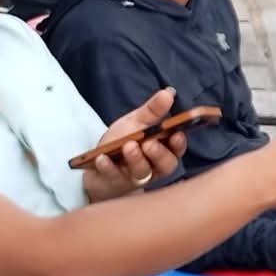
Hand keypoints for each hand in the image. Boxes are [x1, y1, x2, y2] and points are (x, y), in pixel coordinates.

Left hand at [80, 88, 187, 202]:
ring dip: (136, 159)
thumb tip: (168, 92)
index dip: (179, 143)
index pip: (177, 148)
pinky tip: (102, 158)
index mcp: (162, 149)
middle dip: (159, 154)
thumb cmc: (122, 142)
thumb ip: (153, 110)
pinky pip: (114, 177)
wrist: (97, 163)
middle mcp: (154, 166)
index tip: (176, 134)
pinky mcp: (116, 183)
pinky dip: (108, 167)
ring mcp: (135, 177)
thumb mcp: (136, 122)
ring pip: (142, 173)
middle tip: (149, 143)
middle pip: (166, 165)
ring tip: (128, 146)